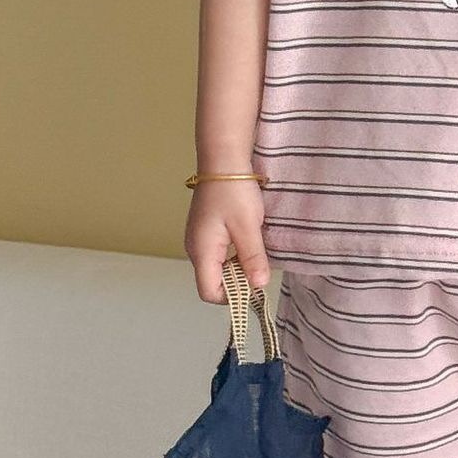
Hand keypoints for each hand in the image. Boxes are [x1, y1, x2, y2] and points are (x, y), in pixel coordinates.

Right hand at [184, 178, 269, 303]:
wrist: (223, 161)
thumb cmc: (234, 191)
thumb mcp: (248, 226)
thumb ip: (252, 258)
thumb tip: (258, 286)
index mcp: (202, 252)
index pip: (209, 292)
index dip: (232, 297)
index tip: (255, 287)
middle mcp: (196, 250)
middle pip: (214, 282)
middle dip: (238, 282)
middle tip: (260, 267)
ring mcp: (200, 240)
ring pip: (219, 268)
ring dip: (239, 267)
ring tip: (257, 252)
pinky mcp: (207, 232)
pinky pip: (221, 254)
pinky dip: (236, 255)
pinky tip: (250, 241)